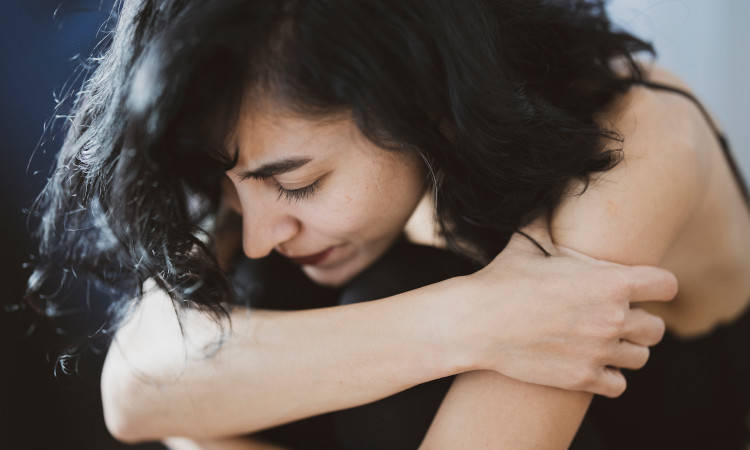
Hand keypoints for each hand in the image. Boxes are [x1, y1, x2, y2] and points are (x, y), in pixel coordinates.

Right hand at [459, 224, 676, 397]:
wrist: (475, 323)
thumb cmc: (501, 279)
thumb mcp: (528, 242)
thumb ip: (549, 218)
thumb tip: (553, 183)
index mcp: (610, 282)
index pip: (666, 285)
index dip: (656, 285)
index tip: (642, 288)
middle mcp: (613, 318)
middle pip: (657, 328)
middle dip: (640, 322)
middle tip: (615, 317)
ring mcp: (599, 352)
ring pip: (640, 357)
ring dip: (626, 349)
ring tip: (604, 342)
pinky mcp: (583, 378)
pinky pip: (619, 385)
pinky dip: (609, 377)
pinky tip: (591, 364)